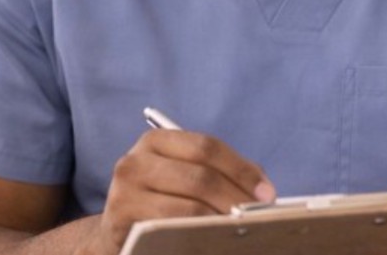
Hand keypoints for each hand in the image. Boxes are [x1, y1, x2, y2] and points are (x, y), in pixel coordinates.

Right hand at [91, 128, 275, 253]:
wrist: (119, 234)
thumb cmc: (162, 204)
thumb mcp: (184, 179)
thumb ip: (219, 175)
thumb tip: (262, 188)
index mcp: (155, 141)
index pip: (205, 147)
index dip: (240, 169)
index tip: (267, 193)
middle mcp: (136, 161)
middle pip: (200, 177)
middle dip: (237, 199)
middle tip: (261, 219)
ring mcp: (125, 192)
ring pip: (189, 208)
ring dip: (223, 223)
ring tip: (244, 234)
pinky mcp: (123, 223)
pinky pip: (173, 233)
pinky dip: (201, 240)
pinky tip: (216, 245)